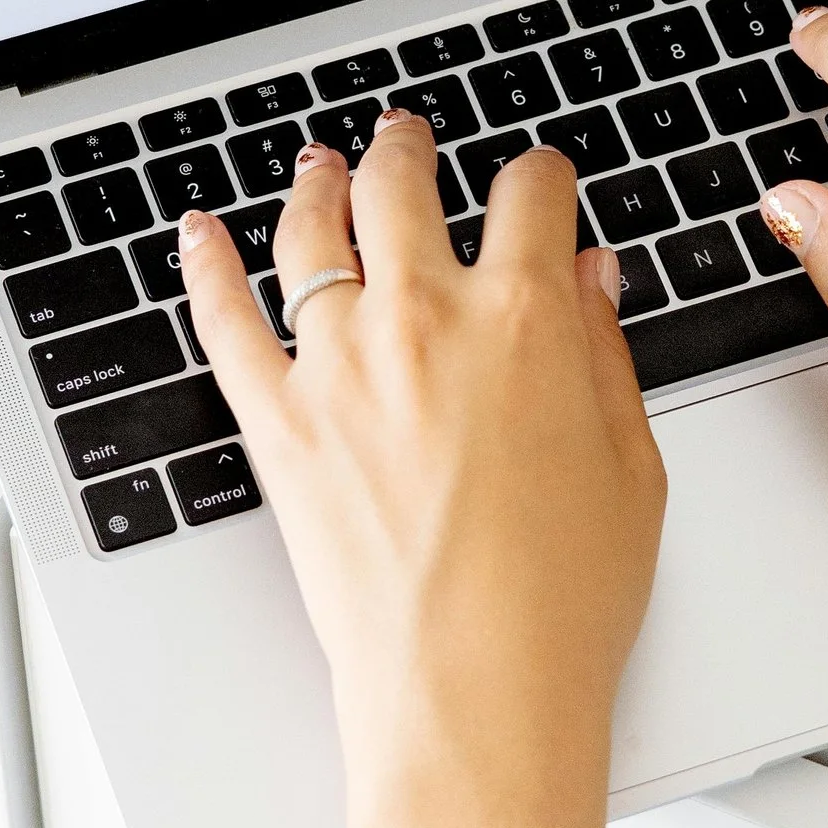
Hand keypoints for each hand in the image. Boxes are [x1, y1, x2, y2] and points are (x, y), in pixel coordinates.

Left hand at [178, 117, 666, 805]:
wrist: (472, 687)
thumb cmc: (560, 598)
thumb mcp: (629, 463)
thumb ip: (604, 352)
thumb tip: (590, 277)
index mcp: (525, 319)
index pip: (531, 196)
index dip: (541, 178)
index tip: (539, 183)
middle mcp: (424, 321)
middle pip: (403, 188)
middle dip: (410, 151)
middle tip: (408, 140)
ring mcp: (338, 366)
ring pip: (312, 234)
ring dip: (318, 185)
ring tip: (322, 166)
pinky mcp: (277, 422)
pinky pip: (224, 319)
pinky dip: (206, 267)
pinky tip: (199, 233)